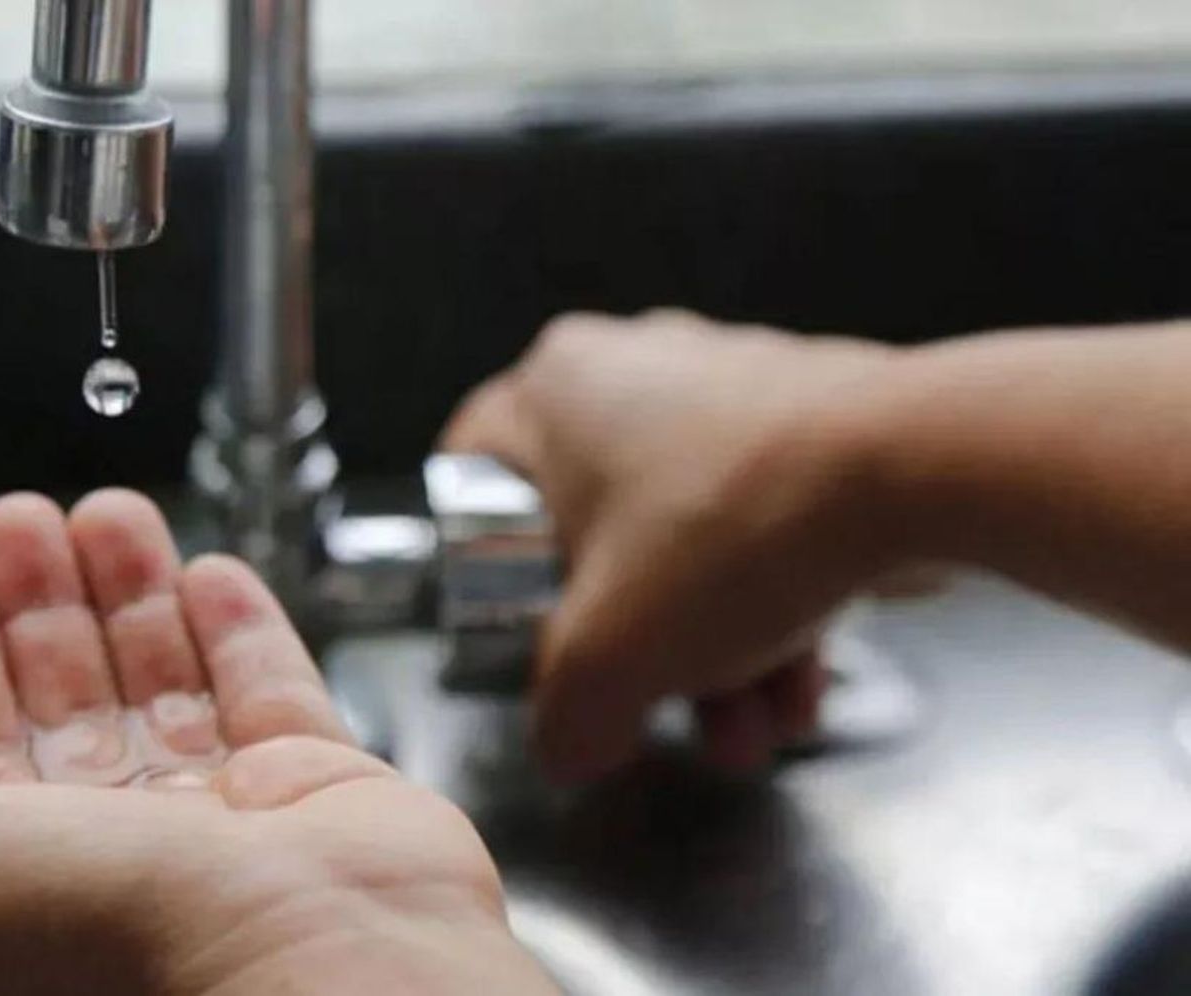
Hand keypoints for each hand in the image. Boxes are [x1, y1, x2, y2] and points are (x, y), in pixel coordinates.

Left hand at [0, 491, 556, 995]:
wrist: (310, 962)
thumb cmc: (121, 940)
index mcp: (23, 876)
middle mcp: (124, 844)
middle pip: (68, 695)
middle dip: (38, 601)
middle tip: (21, 518)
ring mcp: (226, 810)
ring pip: (166, 677)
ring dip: (131, 591)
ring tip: (107, 511)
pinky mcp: (317, 780)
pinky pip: (269, 685)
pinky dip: (238, 626)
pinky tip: (209, 573)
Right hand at [444, 311, 896, 780]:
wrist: (916, 471)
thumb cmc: (734, 526)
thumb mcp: (608, 658)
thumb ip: (565, 717)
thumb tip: (571, 744)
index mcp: (557, 389)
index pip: (475, 471)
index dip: (486, 559)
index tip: (515, 613)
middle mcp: (638, 367)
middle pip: (598, 535)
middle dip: (643, 648)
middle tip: (666, 707)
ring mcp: (728, 385)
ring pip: (689, 540)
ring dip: (718, 650)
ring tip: (754, 724)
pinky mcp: (808, 416)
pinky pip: (763, 523)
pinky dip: (776, 604)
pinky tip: (801, 683)